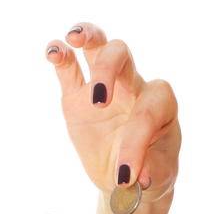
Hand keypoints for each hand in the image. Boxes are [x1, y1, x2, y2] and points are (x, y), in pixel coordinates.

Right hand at [45, 21, 180, 204]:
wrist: (129, 177)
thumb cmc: (152, 171)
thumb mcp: (159, 177)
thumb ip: (153, 171)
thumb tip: (141, 175)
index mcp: (160, 104)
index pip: (147, 111)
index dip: (135, 144)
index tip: (125, 176)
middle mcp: (134, 86)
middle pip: (123, 56)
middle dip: (108, 71)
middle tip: (98, 101)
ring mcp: (105, 85)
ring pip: (99, 46)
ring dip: (88, 36)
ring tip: (74, 38)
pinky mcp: (77, 95)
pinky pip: (69, 67)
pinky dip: (60, 55)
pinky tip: (53, 53)